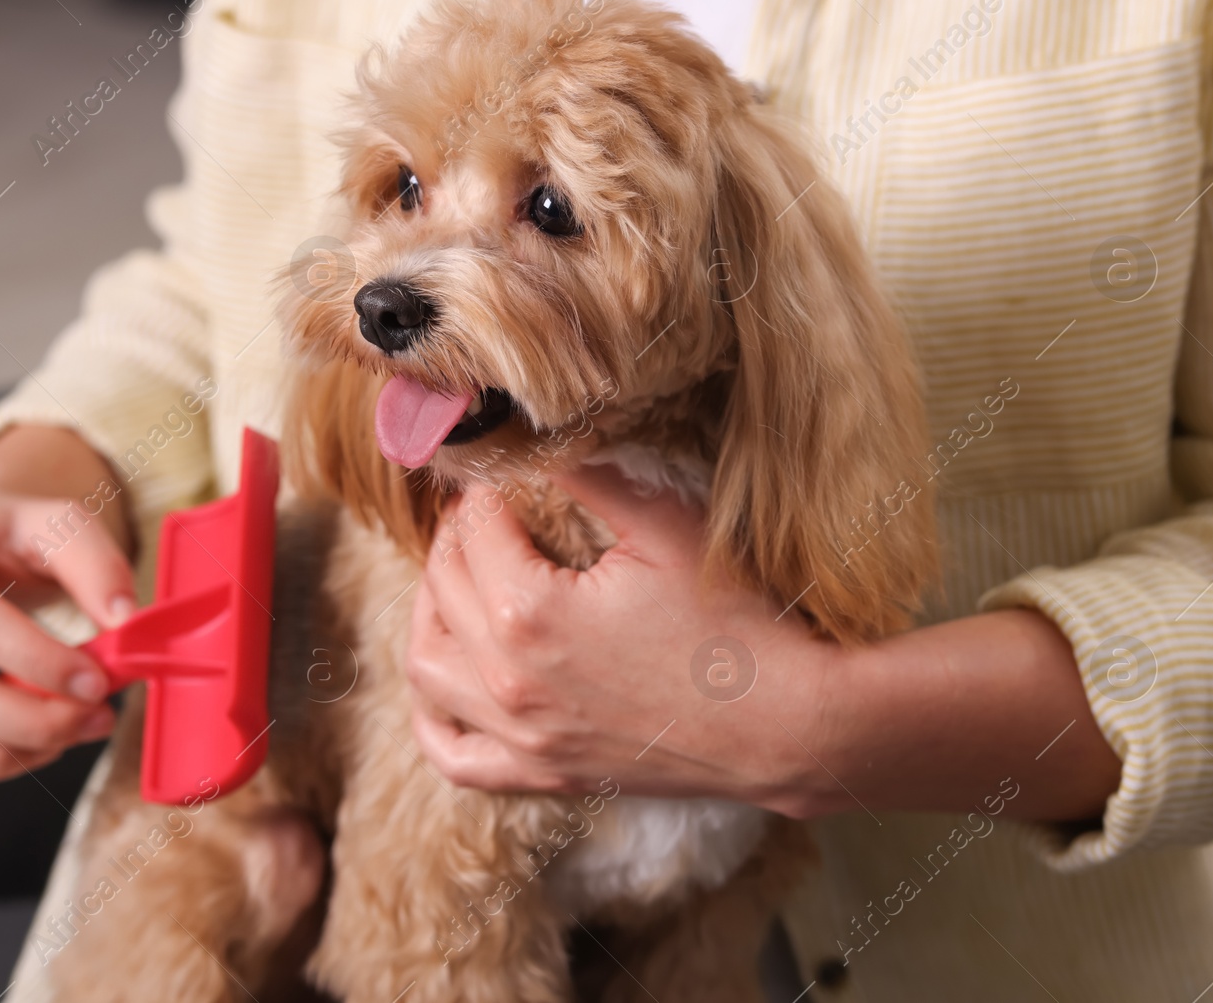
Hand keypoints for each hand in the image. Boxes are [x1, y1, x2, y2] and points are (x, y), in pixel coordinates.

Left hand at [406, 464, 846, 813]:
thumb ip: (592, 476)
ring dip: (429, 612)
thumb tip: (542, 438)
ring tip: (456, 580)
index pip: (475, 530)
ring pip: (427, 667)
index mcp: (529, 611)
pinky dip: (432, 719)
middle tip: (486, 514)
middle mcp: (507, 679)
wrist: (785, 726)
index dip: (485, 492)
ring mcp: (520, 736)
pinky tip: (442, 687)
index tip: (502, 475)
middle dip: (456, 538)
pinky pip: (454, 756)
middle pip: (442, 588)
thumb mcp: (664, 528)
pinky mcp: (542, 774)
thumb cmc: (734, 625)